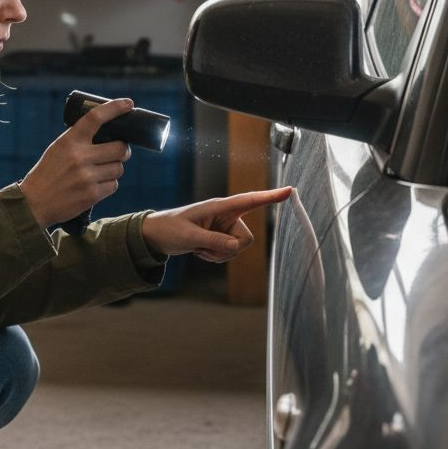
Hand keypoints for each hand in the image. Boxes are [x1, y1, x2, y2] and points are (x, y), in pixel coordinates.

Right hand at [19, 98, 134, 227]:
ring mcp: (87, 176)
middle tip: (118, 152)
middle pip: (120, 148)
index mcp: (69, 141)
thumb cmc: (48, 173)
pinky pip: (113, 185)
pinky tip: (96, 185)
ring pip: (119, 168)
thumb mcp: (57, 149)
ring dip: (114, 169)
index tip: (128, 103)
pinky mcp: (92, 194)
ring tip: (101, 172)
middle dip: (123, 150)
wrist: (34, 202)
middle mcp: (79, 157)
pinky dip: (109, 184)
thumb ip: (78, 141)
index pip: (95, 117)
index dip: (114, 108)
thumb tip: (107, 133)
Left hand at [141, 186, 293, 262]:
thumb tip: (235, 247)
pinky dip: (215, 257)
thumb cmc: (170, 229)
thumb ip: (213, 241)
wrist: (157, 236)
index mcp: (220, 207)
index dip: (271, 197)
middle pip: (246, 239)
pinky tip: (199, 251)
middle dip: (228, 249)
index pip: (250, 200)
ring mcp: (224, 228)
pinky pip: (229, 254)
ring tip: (198, 248)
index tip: (290, 190)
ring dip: (218, 255)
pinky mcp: (220, 239)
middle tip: (204, 248)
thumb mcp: (189, 236)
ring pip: (237, 250)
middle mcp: (226, 216)